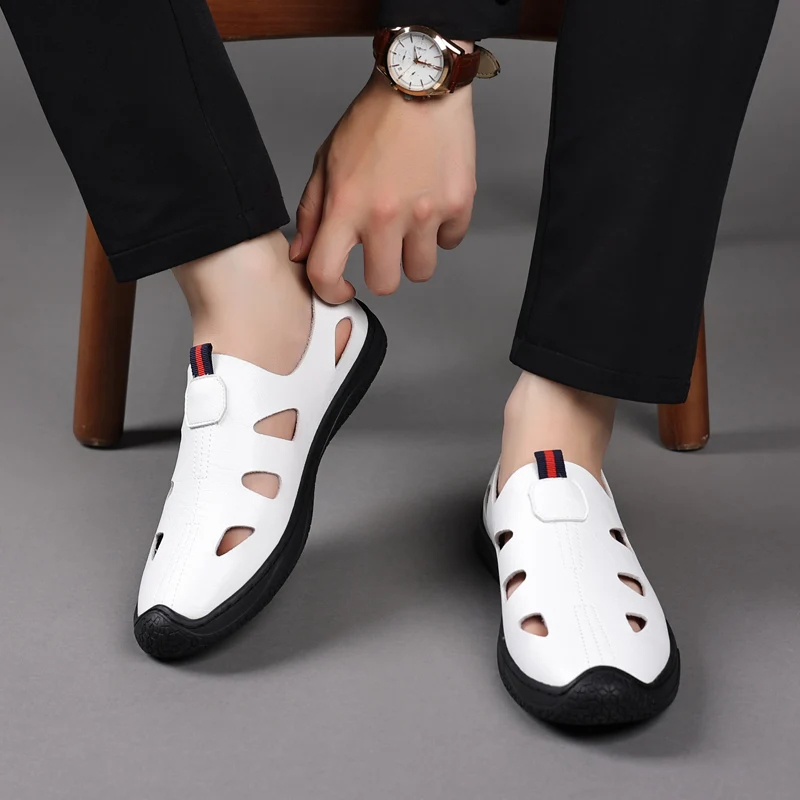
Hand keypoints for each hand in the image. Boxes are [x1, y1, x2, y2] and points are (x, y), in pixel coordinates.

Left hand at [290, 69, 476, 302]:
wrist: (421, 84)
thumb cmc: (373, 120)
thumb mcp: (328, 162)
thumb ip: (312, 212)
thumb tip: (303, 254)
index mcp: (346, 206)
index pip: (326, 273)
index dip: (330, 292)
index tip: (341, 290)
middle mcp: (385, 216)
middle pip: (384, 285)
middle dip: (382, 274)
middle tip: (383, 252)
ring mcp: (425, 213)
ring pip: (421, 271)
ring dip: (414, 256)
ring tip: (411, 227)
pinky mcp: (458, 204)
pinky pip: (451, 242)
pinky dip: (443, 232)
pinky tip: (433, 206)